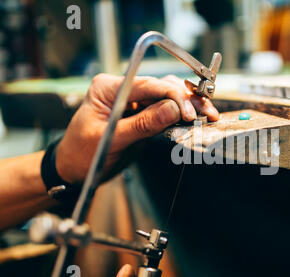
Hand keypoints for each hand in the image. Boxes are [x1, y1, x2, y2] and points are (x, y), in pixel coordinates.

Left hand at [56, 73, 218, 183]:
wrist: (73, 169)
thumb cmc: (81, 154)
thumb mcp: (110, 140)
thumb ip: (142, 124)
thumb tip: (172, 110)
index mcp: (108, 88)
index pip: (148, 84)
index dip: (173, 96)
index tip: (189, 112)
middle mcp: (122, 90)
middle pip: (161, 87)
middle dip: (186, 99)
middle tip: (207, 112)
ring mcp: (133, 102)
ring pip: (166, 97)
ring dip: (188, 106)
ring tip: (207, 115)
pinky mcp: (141, 116)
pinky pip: (164, 112)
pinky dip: (180, 116)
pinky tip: (195, 119)